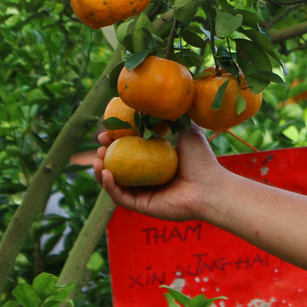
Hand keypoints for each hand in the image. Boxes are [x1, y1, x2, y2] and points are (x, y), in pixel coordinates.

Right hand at [92, 121, 234, 221]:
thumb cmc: (201, 159)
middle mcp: (148, 177)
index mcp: (156, 161)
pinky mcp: (143, 205)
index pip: (130, 150)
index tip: (107, 130)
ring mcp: (144, 192)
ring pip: (115, 183)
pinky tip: (105, 172)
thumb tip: (159, 100)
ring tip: (96, 159)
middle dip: (105, 155)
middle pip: (118, 166)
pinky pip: (120, 197)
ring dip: (101, 171)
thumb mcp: (187, 131)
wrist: (210, 186)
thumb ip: (173, 118)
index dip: (116, 140)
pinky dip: (110, 186)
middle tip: (101, 144)